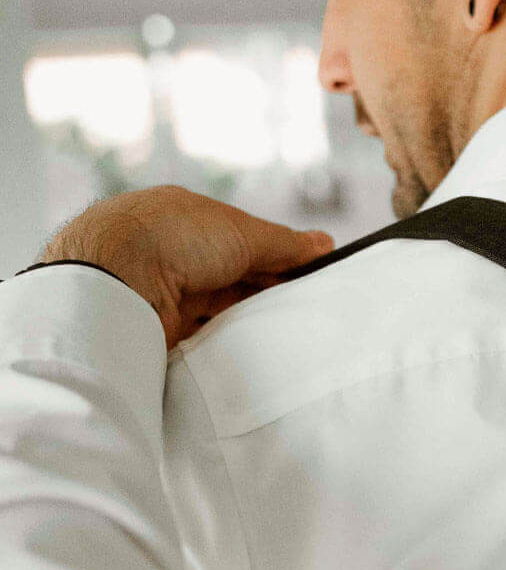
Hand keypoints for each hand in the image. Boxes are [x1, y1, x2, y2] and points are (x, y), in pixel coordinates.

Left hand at [43, 186, 334, 350]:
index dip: (281, 258)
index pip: (246, 241)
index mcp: (190, 221)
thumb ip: (285, 244)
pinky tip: (260, 348)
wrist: (116, 277)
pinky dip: (232, 341)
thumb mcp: (244, 232)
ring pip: (224, 310)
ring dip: (254, 318)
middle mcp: (176, 255)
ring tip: (295, 330)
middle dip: (271, 290)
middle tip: (313, 307)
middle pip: (237, 278)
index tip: (314, 277)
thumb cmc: (177, 237)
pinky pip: (207, 337)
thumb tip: (324, 243)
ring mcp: (168, 294)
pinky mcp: (164, 331)